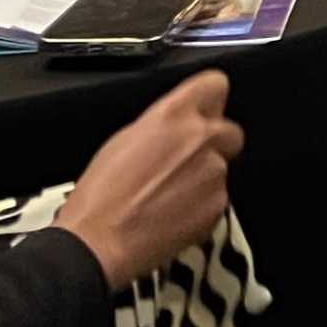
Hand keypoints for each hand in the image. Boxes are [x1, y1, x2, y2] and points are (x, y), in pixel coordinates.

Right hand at [54, 71, 242, 284]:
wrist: (98, 243)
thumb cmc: (100, 196)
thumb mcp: (125, 140)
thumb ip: (163, 125)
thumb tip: (177, 125)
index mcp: (174, 115)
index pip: (215, 84)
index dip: (209, 99)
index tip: (204, 110)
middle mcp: (201, 138)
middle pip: (229, 130)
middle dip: (213, 144)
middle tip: (185, 163)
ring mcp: (213, 172)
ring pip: (221, 168)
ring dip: (203, 179)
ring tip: (168, 197)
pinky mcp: (217, 206)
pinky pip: (217, 198)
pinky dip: (201, 206)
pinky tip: (172, 215)